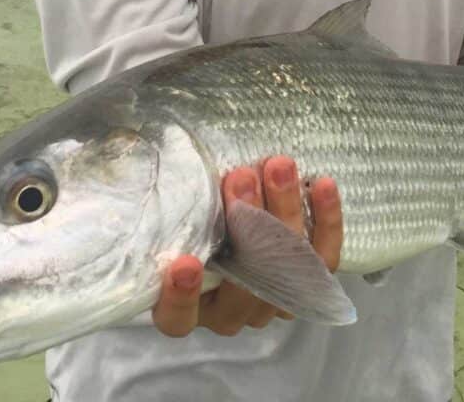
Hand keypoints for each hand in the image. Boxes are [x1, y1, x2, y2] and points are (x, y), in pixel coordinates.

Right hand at [152, 156, 342, 336]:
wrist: (234, 224)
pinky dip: (326, 221)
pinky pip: (325, 259)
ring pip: (287, 269)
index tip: (183, 262)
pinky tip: (321, 183)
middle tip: (239, 178)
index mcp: (186, 307)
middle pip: (244, 283)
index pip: (178, 318)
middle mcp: (229, 311)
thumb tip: (137, 146)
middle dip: (245, 224)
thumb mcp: (169, 212)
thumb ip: (163, 200)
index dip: (181, 296)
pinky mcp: (310, 282)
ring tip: (277, 166)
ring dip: (284, 214)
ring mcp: (272, 299)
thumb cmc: (188, 217)